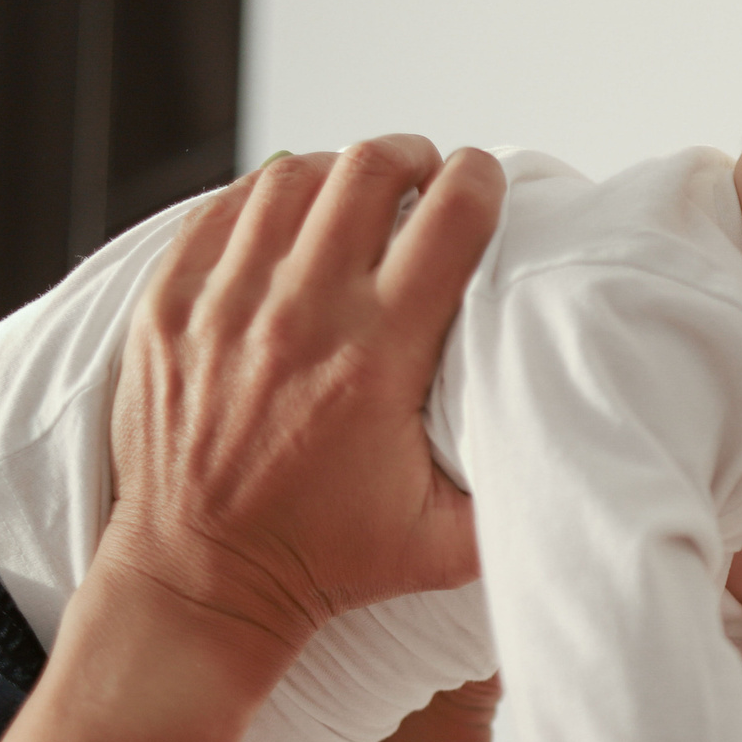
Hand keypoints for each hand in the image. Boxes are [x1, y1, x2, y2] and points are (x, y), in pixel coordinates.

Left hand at [100, 135, 503, 673]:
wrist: (202, 582)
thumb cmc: (326, 564)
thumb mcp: (444, 546)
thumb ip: (513, 493)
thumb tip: (574, 441)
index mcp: (376, 360)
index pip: (449, 220)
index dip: (480, 182)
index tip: (485, 183)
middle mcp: (299, 316)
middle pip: (368, 172)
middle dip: (410, 159)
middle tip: (424, 177)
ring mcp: (224, 305)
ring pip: (290, 177)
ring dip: (336, 173)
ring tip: (356, 194)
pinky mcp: (168, 306)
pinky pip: (220, 211)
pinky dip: (262, 199)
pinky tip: (288, 220)